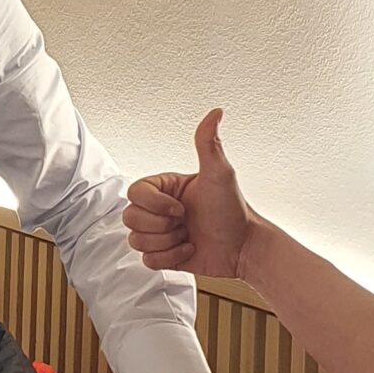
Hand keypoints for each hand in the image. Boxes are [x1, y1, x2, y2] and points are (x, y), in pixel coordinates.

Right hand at [124, 110, 252, 280]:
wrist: (243, 247)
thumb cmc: (234, 210)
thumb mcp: (220, 174)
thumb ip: (208, 143)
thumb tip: (216, 112)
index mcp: (165, 188)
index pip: (134, 193)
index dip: (155, 204)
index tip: (180, 208)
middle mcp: (159, 209)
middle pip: (130, 218)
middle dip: (161, 225)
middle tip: (185, 221)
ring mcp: (159, 232)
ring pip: (136, 240)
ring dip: (166, 242)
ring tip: (187, 235)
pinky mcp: (163, 254)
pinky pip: (146, 260)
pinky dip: (170, 257)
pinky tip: (188, 248)